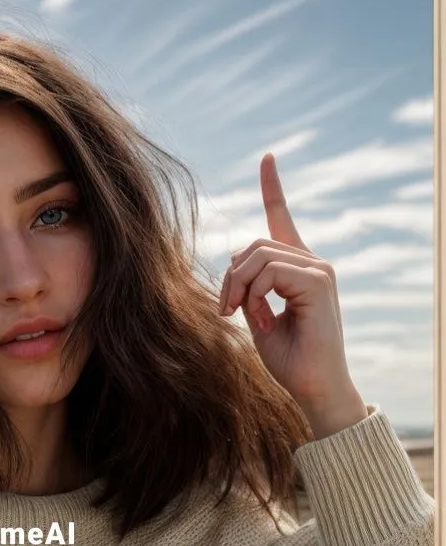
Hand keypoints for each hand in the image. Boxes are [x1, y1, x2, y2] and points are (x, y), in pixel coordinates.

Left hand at [217, 154, 367, 439]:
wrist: (313, 388)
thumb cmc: (287, 357)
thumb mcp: (255, 314)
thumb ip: (247, 285)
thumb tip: (235, 263)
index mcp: (296, 267)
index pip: (280, 217)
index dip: (272, 187)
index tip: (268, 157)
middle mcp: (311, 261)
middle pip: (252, 245)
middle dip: (229, 276)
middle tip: (226, 310)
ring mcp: (319, 269)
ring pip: (256, 256)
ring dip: (239, 288)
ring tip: (244, 316)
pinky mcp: (319, 280)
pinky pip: (268, 272)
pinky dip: (255, 295)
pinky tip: (265, 318)